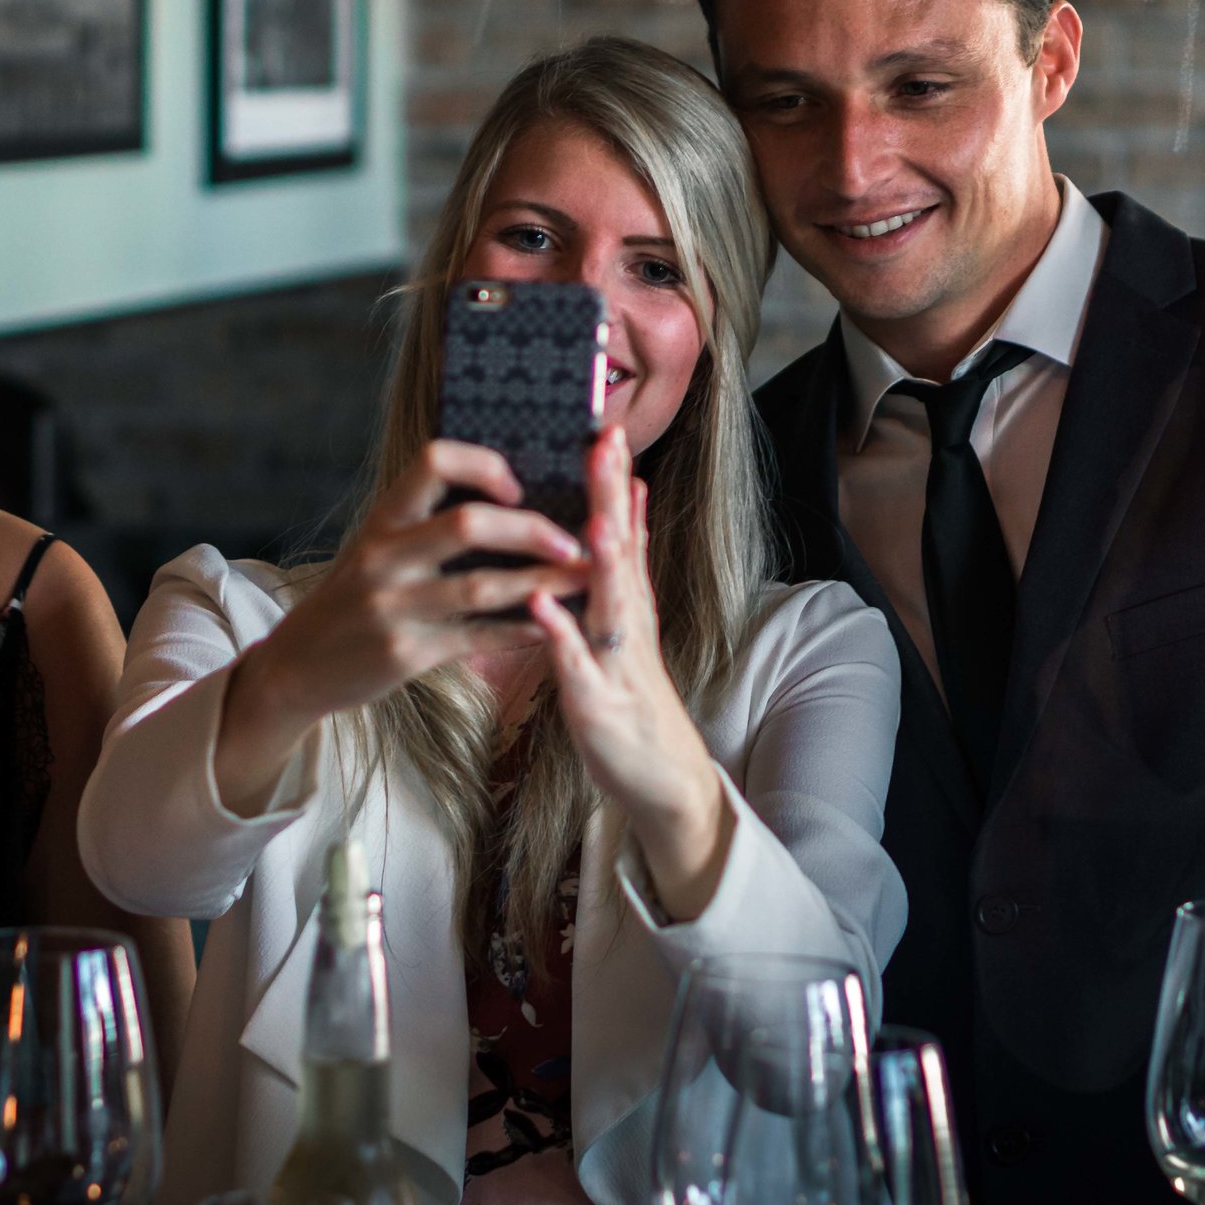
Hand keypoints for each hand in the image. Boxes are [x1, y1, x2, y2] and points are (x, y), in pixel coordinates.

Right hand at [216, 440, 586, 810]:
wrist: (298, 668)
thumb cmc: (353, 600)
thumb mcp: (376, 550)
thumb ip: (426, 524)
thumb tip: (508, 497)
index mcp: (382, 520)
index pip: (433, 461)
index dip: (483, 465)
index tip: (517, 486)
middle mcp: (384, 557)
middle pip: (468, 524)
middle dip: (532, 531)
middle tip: (575, 542)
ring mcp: (394, 607)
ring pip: (482, 587)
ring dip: (542, 583)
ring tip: (585, 581)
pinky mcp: (407, 653)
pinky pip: (478, 638)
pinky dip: (521, 630)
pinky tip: (554, 626)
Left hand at [530, 427, 732, 920]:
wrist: (662, 777)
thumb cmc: (632, 694)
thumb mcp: (629, 620)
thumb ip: (629, 562)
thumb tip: (631, 499)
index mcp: (627, 599)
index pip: (622, 527)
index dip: (613, 479)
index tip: (605, 428)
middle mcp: (628, 620)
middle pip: (623, 549)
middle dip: (612, 498)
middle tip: (607, 443)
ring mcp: (616, 660)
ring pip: (611, 602)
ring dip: (602, 560)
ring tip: (591, 519)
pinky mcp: (599, 702)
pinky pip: (578, 666)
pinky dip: (562, 635)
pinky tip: (543, 608)